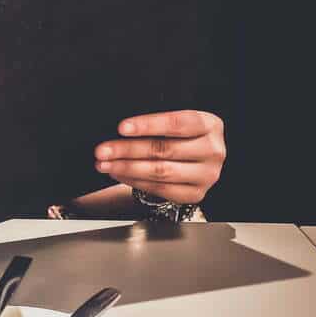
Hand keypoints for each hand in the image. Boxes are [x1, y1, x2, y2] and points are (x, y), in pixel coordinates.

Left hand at [93, 110, 225, 204]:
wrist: (197, 160)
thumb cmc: (182, 136)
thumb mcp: (177, 122)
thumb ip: (156, 123)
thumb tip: (121, 129)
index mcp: (210, 125)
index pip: (177, 123)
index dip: (148, 125)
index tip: (122, 127)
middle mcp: (213, 150)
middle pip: (165, 149)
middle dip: (128, 150)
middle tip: (103, 150)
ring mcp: (207, 175)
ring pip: (160, 171)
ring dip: (127, 168)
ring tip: (105, 164)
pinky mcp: (195, 194)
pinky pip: (160, 189)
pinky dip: (134, 181)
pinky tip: (119, 174)